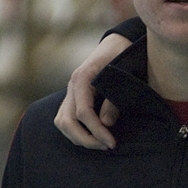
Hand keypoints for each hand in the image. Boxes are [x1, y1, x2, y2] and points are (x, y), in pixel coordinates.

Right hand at [53, 33, 130, 149]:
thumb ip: (114, 97)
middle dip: (86, 138)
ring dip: (79, 137)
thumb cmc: (123, 55)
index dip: (97, 131)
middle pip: (66, 121)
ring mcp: (71, 91)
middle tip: (107, 146)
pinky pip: (66, 117)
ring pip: (62, 121)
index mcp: (83, 77)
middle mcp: (72, 85)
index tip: (112, 142)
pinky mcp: (74, 96)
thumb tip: (105, 122)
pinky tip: (92, 136)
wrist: (117, 42)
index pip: (83, 112)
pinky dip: (75, 130)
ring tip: (100, 144)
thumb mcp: (124, 72)